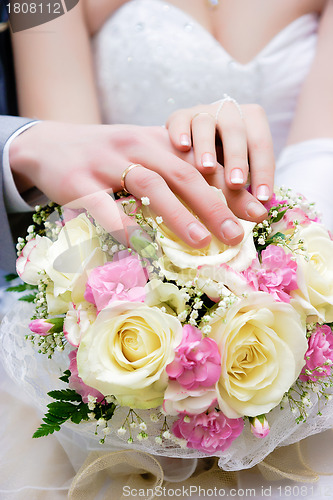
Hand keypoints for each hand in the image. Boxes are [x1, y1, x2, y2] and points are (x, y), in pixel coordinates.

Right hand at [10, 121, 266, 247]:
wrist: (49, 144)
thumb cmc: (106, 155)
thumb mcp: (141, 152)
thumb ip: (174, 168)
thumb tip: (217, 198)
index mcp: (155, 139)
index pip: (201, 162)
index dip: (232, 186)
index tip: (258, 212)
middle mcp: (135, 146)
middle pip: (182, 173)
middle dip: (214, 204)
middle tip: (237, 234)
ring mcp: (105, 163)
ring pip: (148, 185)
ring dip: (177, 214)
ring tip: (202, 242)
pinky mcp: (78, 183)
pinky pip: (105, 206)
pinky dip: (126, 226)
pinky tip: (145, 246)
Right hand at [166, 100, 274, 201]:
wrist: (184, 148)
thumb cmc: (220, 166)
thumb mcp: (237, 171)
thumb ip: (247, 188)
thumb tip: (259, 214)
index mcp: (251, 123)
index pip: (261, 144)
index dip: (264, 170)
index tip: (262, 198)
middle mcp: (228, 113)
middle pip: (235, 129)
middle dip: (237, 157)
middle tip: (236, 184)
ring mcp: (202, 113)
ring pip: (206, 122)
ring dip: (207, 146)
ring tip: (206, 169)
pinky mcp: (178, 117)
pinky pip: (179, 120)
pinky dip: (180, 132)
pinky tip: (181, 148)